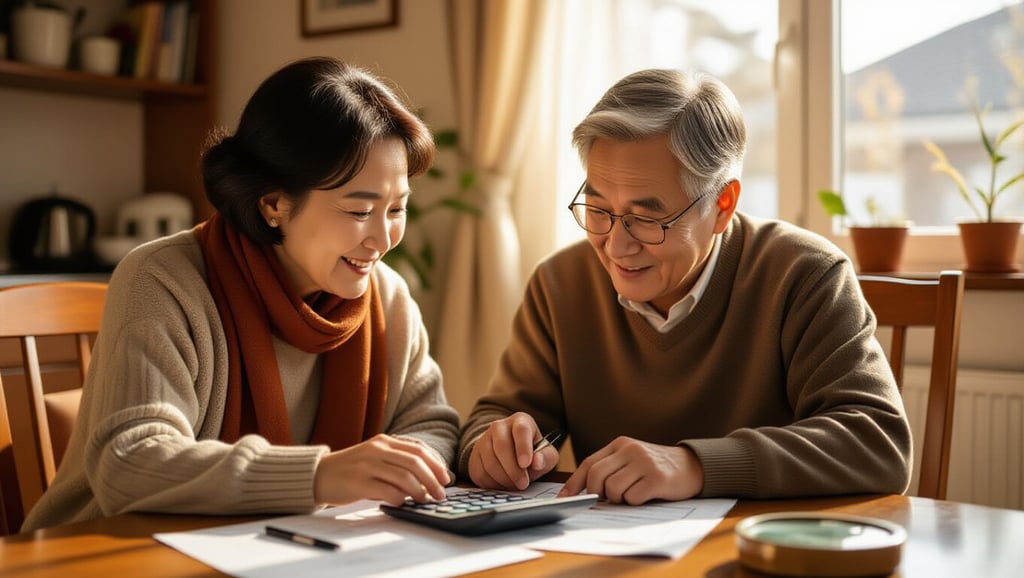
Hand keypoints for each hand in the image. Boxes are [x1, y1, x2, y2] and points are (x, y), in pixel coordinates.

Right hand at [313, 434, 450, 506]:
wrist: (319, 475)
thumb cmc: (352, 469)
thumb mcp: (375, 456)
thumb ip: (397, 462)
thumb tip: (428, 479)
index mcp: (384, 441)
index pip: (418, 449)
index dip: (436, 464)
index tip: (446, 478)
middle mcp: (377, 449)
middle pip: (415, 462)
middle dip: (433, 479)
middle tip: (441, 494)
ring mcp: (367, 465)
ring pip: (404, 477)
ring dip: (420, 491)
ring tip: (425, 500)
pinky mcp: (358, 482)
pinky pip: (387, 491)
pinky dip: (400, 498)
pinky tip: (403, 503)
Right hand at [467, 412, 558, 490]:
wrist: (511, 455)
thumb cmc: (532, 453)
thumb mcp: (546, 454)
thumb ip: (546, 457)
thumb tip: (537, 462)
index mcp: (520, 421)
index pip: (521, 430)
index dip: (523, 447)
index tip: (526, 464)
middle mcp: (499, 426)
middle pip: (502, 446)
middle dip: (513, 469)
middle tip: (523, 484)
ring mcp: (484, 440)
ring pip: (490, 461)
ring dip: (504, 478)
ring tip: (515, 486)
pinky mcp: (475, 456)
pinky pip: (481, 472)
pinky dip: (493, 483)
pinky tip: (504, 485)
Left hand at [558, 436, 702, 504]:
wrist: (691, 466)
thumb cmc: (655, 467)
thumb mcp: (630, 460)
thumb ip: (610, 468)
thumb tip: (583, 491)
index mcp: (620, 444)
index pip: (589, 463)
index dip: (574, 482)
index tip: (564, 498)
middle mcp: (630, 450)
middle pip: (597, 476)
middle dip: (596, 493)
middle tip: (608, 499)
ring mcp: (644, 463)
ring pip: (613, 488)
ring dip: (618, 499)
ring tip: (632, 494)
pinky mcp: (657, 478)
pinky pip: (632, 497)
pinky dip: (634, 501)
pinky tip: (645, 495)